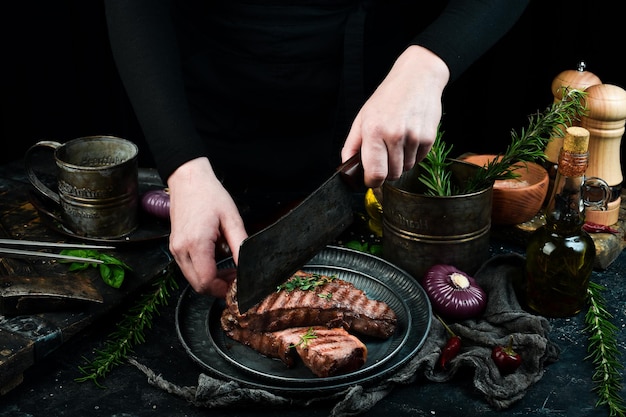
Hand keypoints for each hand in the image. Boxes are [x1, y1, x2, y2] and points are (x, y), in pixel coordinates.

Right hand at [167, 157, 247, 296]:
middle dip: (218, 288)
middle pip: (198, 285)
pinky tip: (218, 263)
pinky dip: (203, 272)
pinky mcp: (175, 246)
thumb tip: (248, 266)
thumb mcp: (231, 218)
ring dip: (211, 280)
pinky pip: (188, 268)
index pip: (207, 280)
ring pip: (193, 279)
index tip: (238, 286)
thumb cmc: (209, 194)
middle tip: (237, 281)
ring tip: (230, 271)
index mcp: (196, 243)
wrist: (188, 179)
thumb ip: (240, 245)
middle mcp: (181, 249)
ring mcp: (175, 249)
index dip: (224, 288)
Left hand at [341, 45, 449, 187]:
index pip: (375, 173)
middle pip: (392, 174)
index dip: (372, 182)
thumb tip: (347, 167)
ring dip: (401, 162)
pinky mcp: (429, 138)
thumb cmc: (388, 98)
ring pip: (406, 169)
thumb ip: (352, 145)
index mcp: (374, 131)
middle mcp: (394, 135)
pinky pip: (418, 160)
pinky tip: (409, 138)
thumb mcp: (362, 117)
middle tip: (384, 157)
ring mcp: (413, 137)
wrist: (417, 78)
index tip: (371, 179)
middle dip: (386, 172)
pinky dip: (413, 155)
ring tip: (397, 142)